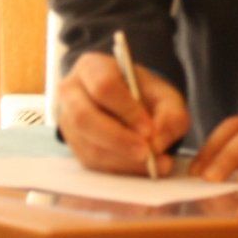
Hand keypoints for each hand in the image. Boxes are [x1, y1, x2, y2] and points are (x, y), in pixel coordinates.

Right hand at [56, 51, 189, 176]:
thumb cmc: (144, 95)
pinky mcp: (73, 146)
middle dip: (119, 140)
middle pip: (85, 118)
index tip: (148, 129)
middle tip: (147, 153)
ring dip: (122, 160)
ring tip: (152, 164)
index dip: (125, 110)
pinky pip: (91, 163)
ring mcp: (67, 121)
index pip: (103, 86)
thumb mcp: (165, 96)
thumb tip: (157, 142)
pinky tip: (141, 169)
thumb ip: (170, 115)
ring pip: (87, 145)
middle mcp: (71, 93)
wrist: (128, 103)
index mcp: (92, 67)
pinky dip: (119, 170)